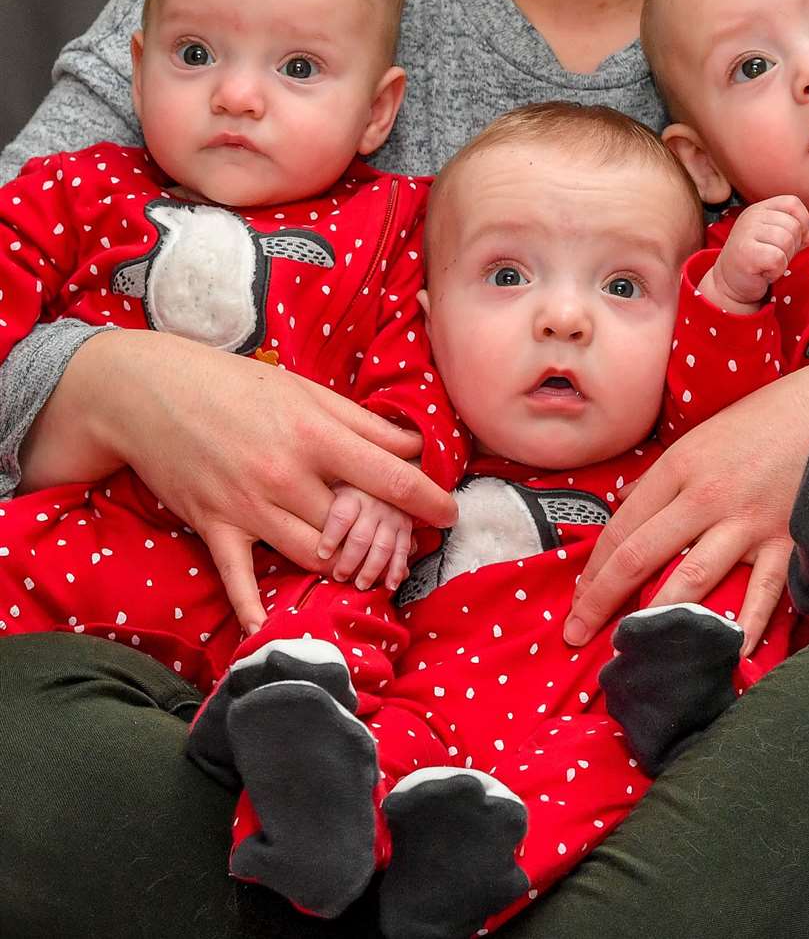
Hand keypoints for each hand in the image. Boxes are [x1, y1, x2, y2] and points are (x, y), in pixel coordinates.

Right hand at [30, 329, 456, 633]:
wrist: (151, 391)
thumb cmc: (236, 385)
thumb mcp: (305, 390)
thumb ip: (360, 422)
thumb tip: (412, 448)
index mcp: (316, 434)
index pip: (391, 478)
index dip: (429, 500)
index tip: (450, 513)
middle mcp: (286, 475)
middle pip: (356, 526)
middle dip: (386, 538)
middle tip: (404, 542)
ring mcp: (249, 506)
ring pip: (314, 556)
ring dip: (343, 566)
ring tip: (362, 567)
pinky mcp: (216, 527)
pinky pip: (239, 580)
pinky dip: (256, 610)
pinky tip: (272, 632)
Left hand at [564, 346, 808, 654]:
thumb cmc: (763, 422)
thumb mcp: (701, 436)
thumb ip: (662, 474)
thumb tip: (624, 500)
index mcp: (679, 467)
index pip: (622, 526)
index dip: (594, 566)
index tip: (577, 597)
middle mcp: (705, 497)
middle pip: (641, 555)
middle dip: (602, 599)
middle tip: (576, 634)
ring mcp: (747, 523)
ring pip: (692, 578)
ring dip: (659, 617)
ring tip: (634, 652)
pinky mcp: (787, 542)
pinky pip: (762, 593)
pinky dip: (746, 626)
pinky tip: (726, 655)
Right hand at [704, 196, 808, 312]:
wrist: (730, 282)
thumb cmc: (757, 259)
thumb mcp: (780, 239)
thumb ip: (799, 231)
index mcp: (762, 208)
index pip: (793, 203)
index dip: (802, 222)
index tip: (793, 238)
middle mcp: (752, 216)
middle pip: (793, 225)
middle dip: (793, 246)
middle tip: (775, 255)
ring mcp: (746, 232)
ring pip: (787, 241)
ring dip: (784, 259)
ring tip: (769, 263)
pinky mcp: (746, 252)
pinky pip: (778, 258)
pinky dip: (776, 270)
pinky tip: (764, 271)